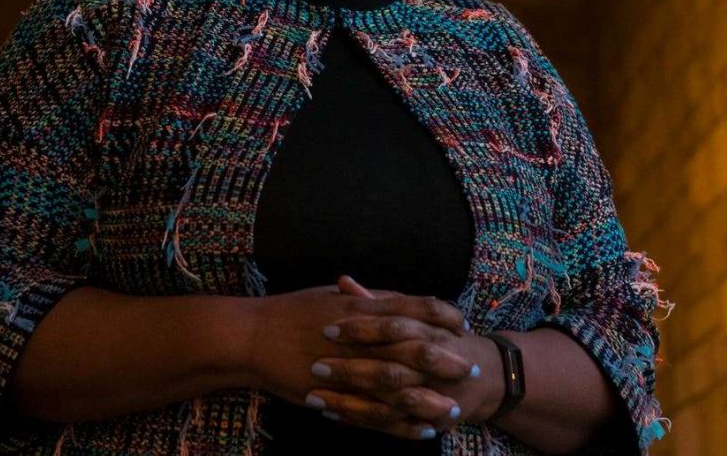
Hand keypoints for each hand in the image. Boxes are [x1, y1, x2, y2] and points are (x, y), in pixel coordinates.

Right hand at [247, 277, 471, 440]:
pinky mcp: (336, 395)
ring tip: (454, 407)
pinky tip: (421, 430)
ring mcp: (349, 368)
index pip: (415, 308)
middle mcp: (360, 337)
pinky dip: (401, 424)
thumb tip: (396, 299)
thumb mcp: (331, 296)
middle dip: (447, 359)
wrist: (253, 337)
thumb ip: (366, 299)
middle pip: (415, 348)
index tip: (462, 323)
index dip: (442, 316)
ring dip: (430, 398)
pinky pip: (376, 415)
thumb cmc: (291, 311)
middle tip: (473, 368)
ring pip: (400, 387)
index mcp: (362, 308)